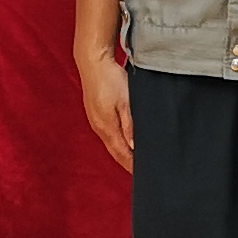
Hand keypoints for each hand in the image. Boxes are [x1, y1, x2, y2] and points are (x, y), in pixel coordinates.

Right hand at [77, 51, 135, 173]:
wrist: (93, 62)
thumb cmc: (111, 79)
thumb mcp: (126, 101)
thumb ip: (130, 125)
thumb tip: (134, 148)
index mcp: (107, 127)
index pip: (122, 154)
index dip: (133, 166)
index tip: (145, 176)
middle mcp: (99, 128)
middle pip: (116, 152)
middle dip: (129, 164)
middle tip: (144, 174)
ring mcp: (96, 121)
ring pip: (112, 144)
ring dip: (123, 153)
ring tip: (137, 161)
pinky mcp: (96, 114)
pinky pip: (109, 135)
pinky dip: (118, 142)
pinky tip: (125, 142)